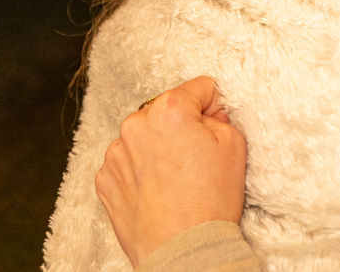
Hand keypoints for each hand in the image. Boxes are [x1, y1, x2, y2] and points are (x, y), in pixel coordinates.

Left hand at [95, 76, 246, 267]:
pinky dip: (141, 171)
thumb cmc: (211, 201)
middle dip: (182, 127)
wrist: (184, 251)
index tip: (215, 129)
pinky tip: (158, 191)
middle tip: (196, 160)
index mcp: (168, 109)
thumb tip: (205, 113)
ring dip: (158, 148)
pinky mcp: (104, 179)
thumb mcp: (234, 144)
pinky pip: (127, 162)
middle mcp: (135, 124)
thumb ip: (220, 115)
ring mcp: (115, 153)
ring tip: (176, 180)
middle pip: (167, 111)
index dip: (213, 107)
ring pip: (145, 136)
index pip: (198, 88)